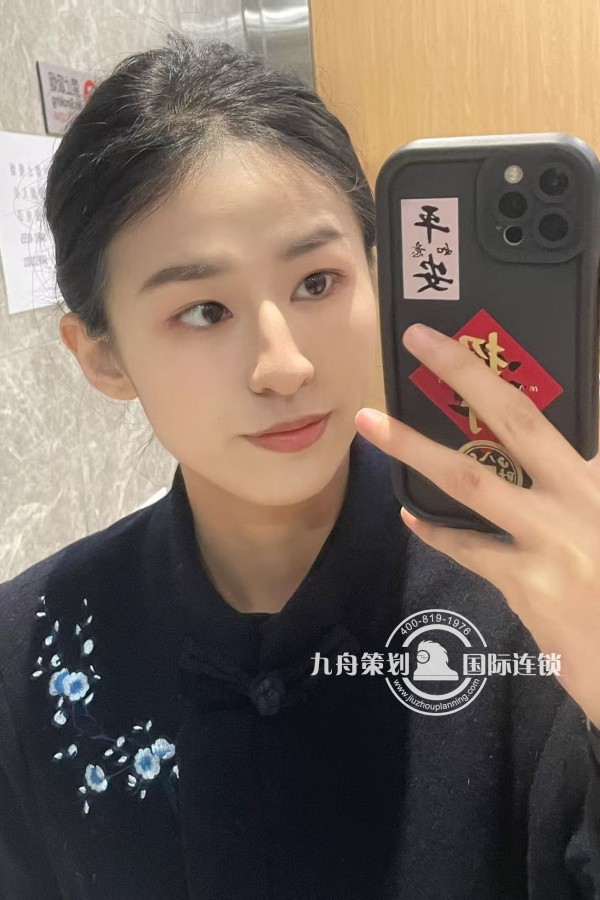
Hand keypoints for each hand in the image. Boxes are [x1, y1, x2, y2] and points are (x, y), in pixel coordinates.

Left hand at [355, 322, 599, 727]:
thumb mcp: (599, 515)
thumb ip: (575, 481)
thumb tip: (553, 457)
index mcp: (599, 478)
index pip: (575, 409)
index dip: (510, 376)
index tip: (472, 341)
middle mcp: (582, 497)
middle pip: (515, 419)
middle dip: (465, 373)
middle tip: (421, 339)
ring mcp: (553, 540)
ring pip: (470, 479)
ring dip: (414, 447)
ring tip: (370, 423)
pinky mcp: (528, 584)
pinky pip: (468, 546)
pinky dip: (437, 530)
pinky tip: (410, 515)